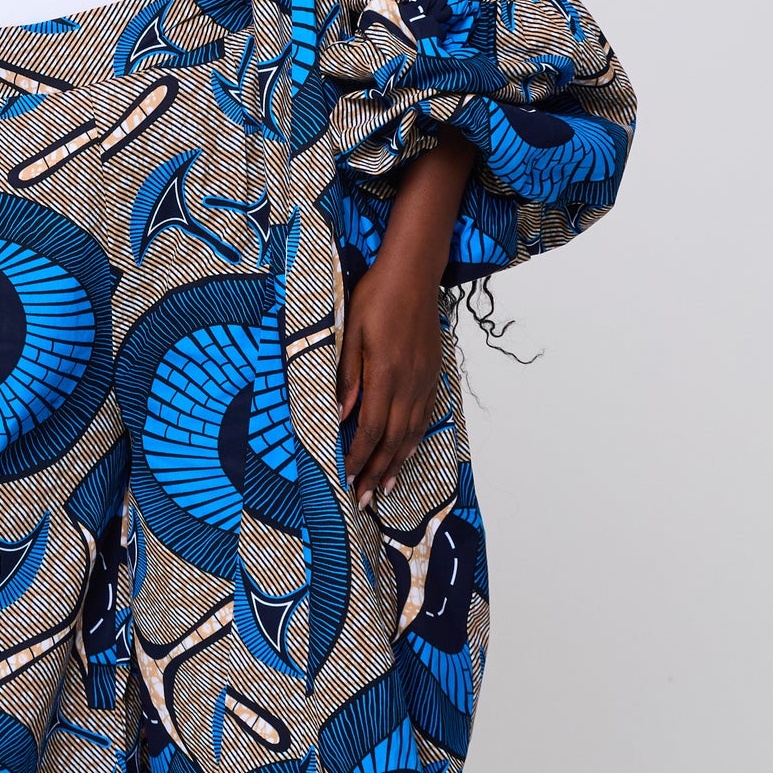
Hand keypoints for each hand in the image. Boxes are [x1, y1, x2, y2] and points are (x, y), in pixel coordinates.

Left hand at [338, 251, 446, 504]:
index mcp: (386, 374)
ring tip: (383, 487)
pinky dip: (413, 440)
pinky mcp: (432, 374)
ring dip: (397, 463)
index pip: (370, 429)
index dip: (357, 458)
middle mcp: (409, 383)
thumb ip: (347, 375)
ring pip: (411, 433)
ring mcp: (424, 380)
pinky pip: (424, 416)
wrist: (414, 273)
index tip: (343, 477)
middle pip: (393, 440)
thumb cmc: (376, 297)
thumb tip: (340, 415)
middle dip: (376, 473)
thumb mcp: (351, 332)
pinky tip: (406, 452)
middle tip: (363, 499)